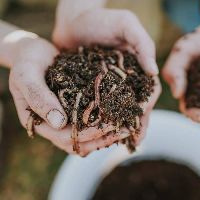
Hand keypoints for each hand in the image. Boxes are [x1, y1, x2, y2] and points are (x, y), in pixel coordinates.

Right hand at [8, 32, 125, 155]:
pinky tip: (123, 113)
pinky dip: (107, 120)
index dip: (89, 135)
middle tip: (127, 129)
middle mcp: (55, 125)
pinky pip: (93, 120)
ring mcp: (67, 118)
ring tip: (130, 125)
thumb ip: (39, 98)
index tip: (110, 126)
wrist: (31, 52)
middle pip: (81, 142)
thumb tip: (59, 122)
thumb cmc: (26, 62)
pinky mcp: (76, 108)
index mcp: (40, 123)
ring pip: (89, 135)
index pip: (65, 137)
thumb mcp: (27, 77)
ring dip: (109, 133)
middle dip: (104, 137)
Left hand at [52, 0, 160, 152]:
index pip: (149, 90)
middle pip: (136, 105)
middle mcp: (127, 80)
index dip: (148, 106)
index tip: (143, 118)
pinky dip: (102, 120)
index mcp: (139, 68)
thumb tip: (154, 72)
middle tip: (135, 142)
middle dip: (137, 124)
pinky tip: (99, 132)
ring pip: (120, 110)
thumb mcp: (126, 23)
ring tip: (118, 142)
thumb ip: (143, 43)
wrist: (73, 20)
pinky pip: (101, 107)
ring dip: (121, 127)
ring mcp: (110, 86)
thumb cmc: (101, 19)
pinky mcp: (94, 88)